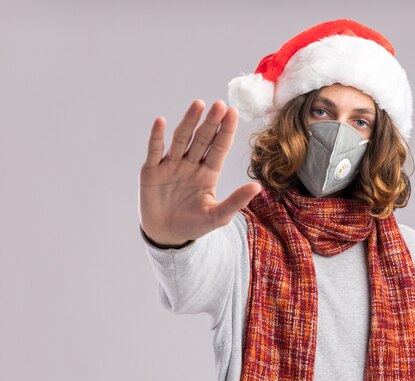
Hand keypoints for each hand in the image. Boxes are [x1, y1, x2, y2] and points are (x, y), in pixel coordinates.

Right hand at [138, 99, 261, 246]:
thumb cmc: (194, 225)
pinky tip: (161, 122)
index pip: (219, 147)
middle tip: (219, 104)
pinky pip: (155, 151)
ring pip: (181, 139)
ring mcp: (171, 165)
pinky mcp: (152, 171)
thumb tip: (258, 187)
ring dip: (188, 122)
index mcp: (209, 172)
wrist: (167, 236)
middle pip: (202, 139)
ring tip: (198, 105)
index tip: (233, 112)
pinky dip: (157, 137)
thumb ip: (236, 201)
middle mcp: (191, 164)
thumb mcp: (218, 216)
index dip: (226, 131)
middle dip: (210, 122)